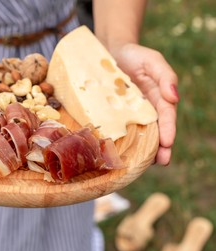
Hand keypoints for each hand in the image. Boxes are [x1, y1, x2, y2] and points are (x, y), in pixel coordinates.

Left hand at [110, 43, 178, 164]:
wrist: (109, 53)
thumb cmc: (134, 56)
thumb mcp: (152, 61)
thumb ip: (165, 76)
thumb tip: (174, 97)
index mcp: (158, 98)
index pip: (167, 117)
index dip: (168, 130)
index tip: (168, 144)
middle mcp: (146, 109)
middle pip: (156, 131)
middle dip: (160, 147)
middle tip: (161, 161)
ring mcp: (130, 114)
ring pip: (138, 134)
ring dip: (142, 150)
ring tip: (143, 164)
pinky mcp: (114, 115)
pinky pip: (119, 129)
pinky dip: (122, 142)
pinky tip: (120, 153)